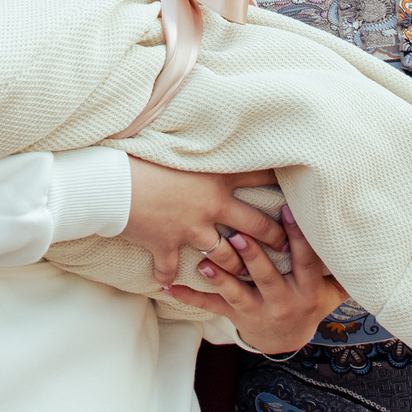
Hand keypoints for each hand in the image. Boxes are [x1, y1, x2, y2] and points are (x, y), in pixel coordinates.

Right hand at [120, 162, 284, 283]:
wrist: (112, 183)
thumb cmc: (143, 155)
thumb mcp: (180, 146)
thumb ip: (201, 147)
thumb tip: (213, 127)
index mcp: (217, 177)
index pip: (260, 178)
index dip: (283, 184)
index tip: (298, 190)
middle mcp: (211, 206)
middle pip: (255, 226)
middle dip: (274, 237)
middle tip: (285, 245)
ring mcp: (191, 229)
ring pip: (225, 255)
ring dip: (234, 265)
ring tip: (243, 272)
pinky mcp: (167, 245)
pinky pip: (170, 267)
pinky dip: (167, 275)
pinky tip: (166, 284)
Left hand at [164, 205, 347, 355]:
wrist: (288, 341)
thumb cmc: (310, 300)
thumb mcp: (332, 288)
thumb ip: (341, 264)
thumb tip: (371, 233)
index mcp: (308, 288)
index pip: (304, 260)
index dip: (297, 236)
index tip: (288, 210)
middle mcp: (284, 300)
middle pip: (267, 276)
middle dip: (253, 257)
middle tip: (238, 235)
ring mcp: (258, 310)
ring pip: (238, 293)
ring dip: (220, 277)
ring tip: (203, 263)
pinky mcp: (236, 316)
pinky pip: (211, 307)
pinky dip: (189, 297)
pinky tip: (169, 289)